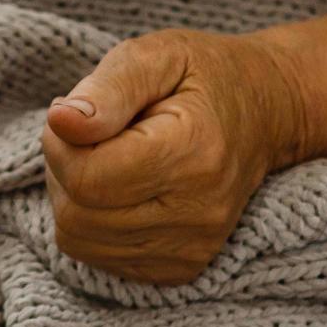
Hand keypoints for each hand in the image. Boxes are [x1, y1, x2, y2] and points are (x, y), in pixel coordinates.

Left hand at [41, 30, 312, 285]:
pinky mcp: (181, 269)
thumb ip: (107, 90)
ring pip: (79, 240)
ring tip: (105, 160)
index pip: (86, 177)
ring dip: (74, 199)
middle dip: (64, 170)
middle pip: (77, 214)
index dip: (60, 144)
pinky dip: (92, 224)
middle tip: (89, 135)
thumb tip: (61, 122)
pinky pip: (98, 259)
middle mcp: (200, 211)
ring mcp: (194, 247)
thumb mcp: (155, 57)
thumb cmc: (201, 78)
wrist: (266, 115)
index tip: (75, 116)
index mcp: (194, 153)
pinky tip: (118, 190)